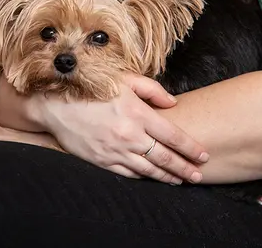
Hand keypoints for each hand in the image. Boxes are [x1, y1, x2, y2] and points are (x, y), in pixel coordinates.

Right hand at [27, 73, 208, 183]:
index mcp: (138, 114)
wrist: (57, 105)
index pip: (173, 136)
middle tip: (198, 176)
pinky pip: (128, 173)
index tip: (204, 155)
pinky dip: (143, 177)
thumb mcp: (123, 80)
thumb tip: (173, 103)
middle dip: (185, 168)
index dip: (191, 148)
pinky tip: (152, 178)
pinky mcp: (102, 160)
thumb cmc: (92, 88)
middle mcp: (130, 135)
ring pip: (149, 169)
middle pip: (165, 157)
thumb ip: (152, 90)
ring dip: (167, 177)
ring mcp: (116, 150)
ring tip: (180, 181)